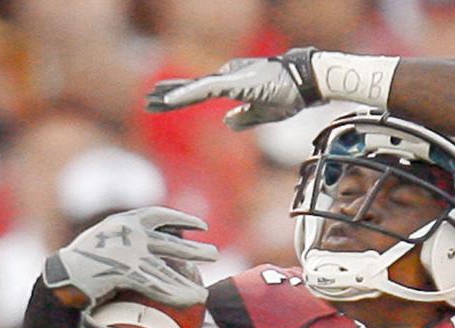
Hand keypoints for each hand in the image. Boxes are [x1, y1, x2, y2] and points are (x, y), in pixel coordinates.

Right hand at [43, 206, 216, 311]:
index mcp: (124, 221)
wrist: (59, 277)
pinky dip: (175, 294)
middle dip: (195, 250)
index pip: (158, 214)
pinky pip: (156, 285)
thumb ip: (128, 241)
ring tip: (205, 293)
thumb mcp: (106, 243)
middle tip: (214, 254)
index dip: (182, 219)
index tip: (202, 226)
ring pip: (167, 268)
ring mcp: (128, 252)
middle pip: (171, 243)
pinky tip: (191, 300)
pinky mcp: (124, 271)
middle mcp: (129, 233)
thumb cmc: (82, 264)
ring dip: (188, 279)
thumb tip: (148, 251)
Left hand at [144, 48, 320, 129]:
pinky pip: (205, 89)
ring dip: (172, 95)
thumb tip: (227, 122)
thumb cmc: (291, 94)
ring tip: (150, 100)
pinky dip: (186, 94)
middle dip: (169, 95)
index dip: (181, 97)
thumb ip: (245, 117)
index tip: (161, 102)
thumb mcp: (264, 112)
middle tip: (146, 101)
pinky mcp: (234, 81)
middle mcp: (228, 78)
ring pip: (195, 87)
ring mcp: (230, 78)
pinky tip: (170, 100)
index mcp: (234, 85)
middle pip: (193, 88)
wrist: (307, 82)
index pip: (201, 92)